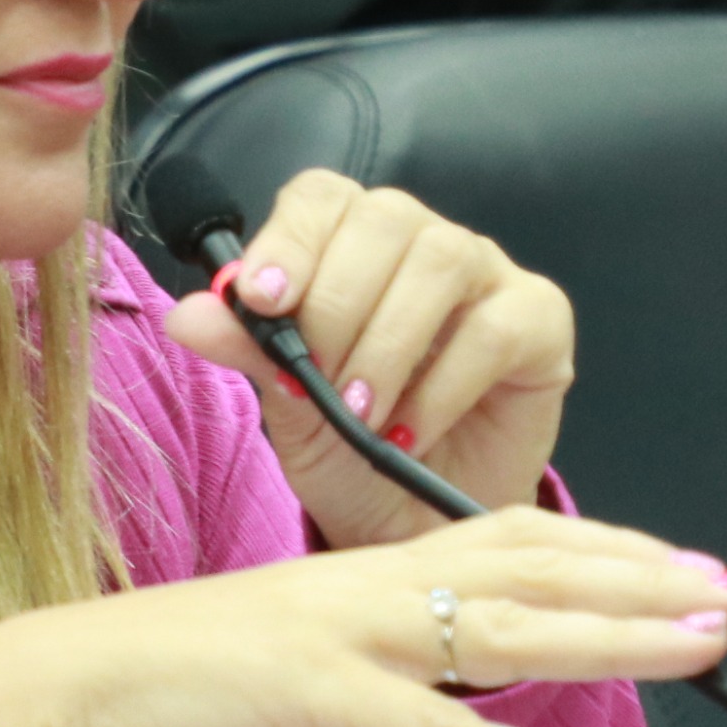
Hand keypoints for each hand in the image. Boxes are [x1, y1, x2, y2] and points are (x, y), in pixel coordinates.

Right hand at [0, 508, 726, 726]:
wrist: (62, 698)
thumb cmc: (176, 702)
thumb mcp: (316, 720)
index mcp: (363, 581)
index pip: (508, 544)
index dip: (609, 550)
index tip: (691, 570)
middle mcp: (362, 589)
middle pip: (529, 568)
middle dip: (644, 579)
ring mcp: (337, 634)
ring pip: (500, 626)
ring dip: (611, 636)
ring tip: (701, 649)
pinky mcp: (306, 691)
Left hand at [167, 170, 574, 548]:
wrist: (417, 528)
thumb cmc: (354, 458)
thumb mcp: (287, 413)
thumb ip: (250, 352)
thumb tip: (186, 315)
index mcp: (351, 245)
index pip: (321, 198)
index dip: (291, 238)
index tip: (260, 299)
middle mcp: (422, 244)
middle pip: (384, 220)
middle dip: (336, 302)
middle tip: (314, 379)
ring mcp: (487, 276)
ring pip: (441, 261)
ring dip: (387, 342)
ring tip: (358, 413)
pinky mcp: (539, 322)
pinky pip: (494, 328)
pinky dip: (442, 385)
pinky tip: (408, 432)